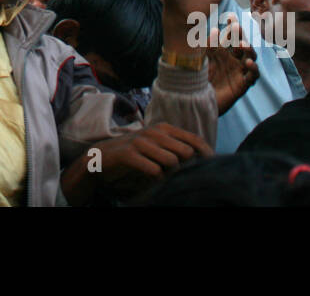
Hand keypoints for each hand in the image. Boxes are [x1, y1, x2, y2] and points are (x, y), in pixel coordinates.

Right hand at [73, 124, 211, 203]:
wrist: (100, 156)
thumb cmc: (133, 152)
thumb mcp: (156, 146)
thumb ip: (175, 148)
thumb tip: (202, 158)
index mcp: (164, 128)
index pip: (195, 140)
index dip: (206, 155)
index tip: (209, 169)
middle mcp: (154, 132)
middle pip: (186, 152)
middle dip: (186, 167)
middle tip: (181, 176)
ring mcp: (141, 141)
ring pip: (171, 161)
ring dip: (171, 174)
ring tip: (164, 178)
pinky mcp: (129, 153)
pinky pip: (153, 170)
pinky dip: (156, 179)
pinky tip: (151, 180)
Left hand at [206, 16, 258, 114]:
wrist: (195, 100)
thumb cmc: (197, 78)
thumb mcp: (200, 58)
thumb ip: (205, 45)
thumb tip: (215, 29)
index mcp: (222, 52)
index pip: (230, 36)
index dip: (232, 26)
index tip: (229, 17)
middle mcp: (232, 60)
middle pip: (242, 44)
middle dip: (240, 35)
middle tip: (236, 27)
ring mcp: (238, 72)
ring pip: (251, 58)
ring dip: (248, 50)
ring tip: (241, 44)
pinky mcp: (242, 85)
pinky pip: (253, 76)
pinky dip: (253, 69)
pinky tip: (248, 63)